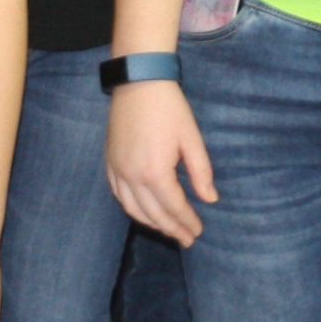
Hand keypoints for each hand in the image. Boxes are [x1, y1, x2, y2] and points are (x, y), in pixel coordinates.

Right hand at [107, 78, 216, 244]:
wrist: (139, 82)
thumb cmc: (170, 108)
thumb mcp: (192, 138)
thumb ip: (201, 171)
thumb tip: (210, 199)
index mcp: (155, 172)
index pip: (173, 207)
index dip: (186, 221)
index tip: (198, 232)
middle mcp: (132, 176)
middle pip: (153, 213)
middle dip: (171, 229)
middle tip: (186, 239)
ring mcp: (117, 170)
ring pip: (132, 208)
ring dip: (151, 223)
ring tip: (167, 229)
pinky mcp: (110, 161)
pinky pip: (118, 194)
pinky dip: (131, 208)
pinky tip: (143, 211)